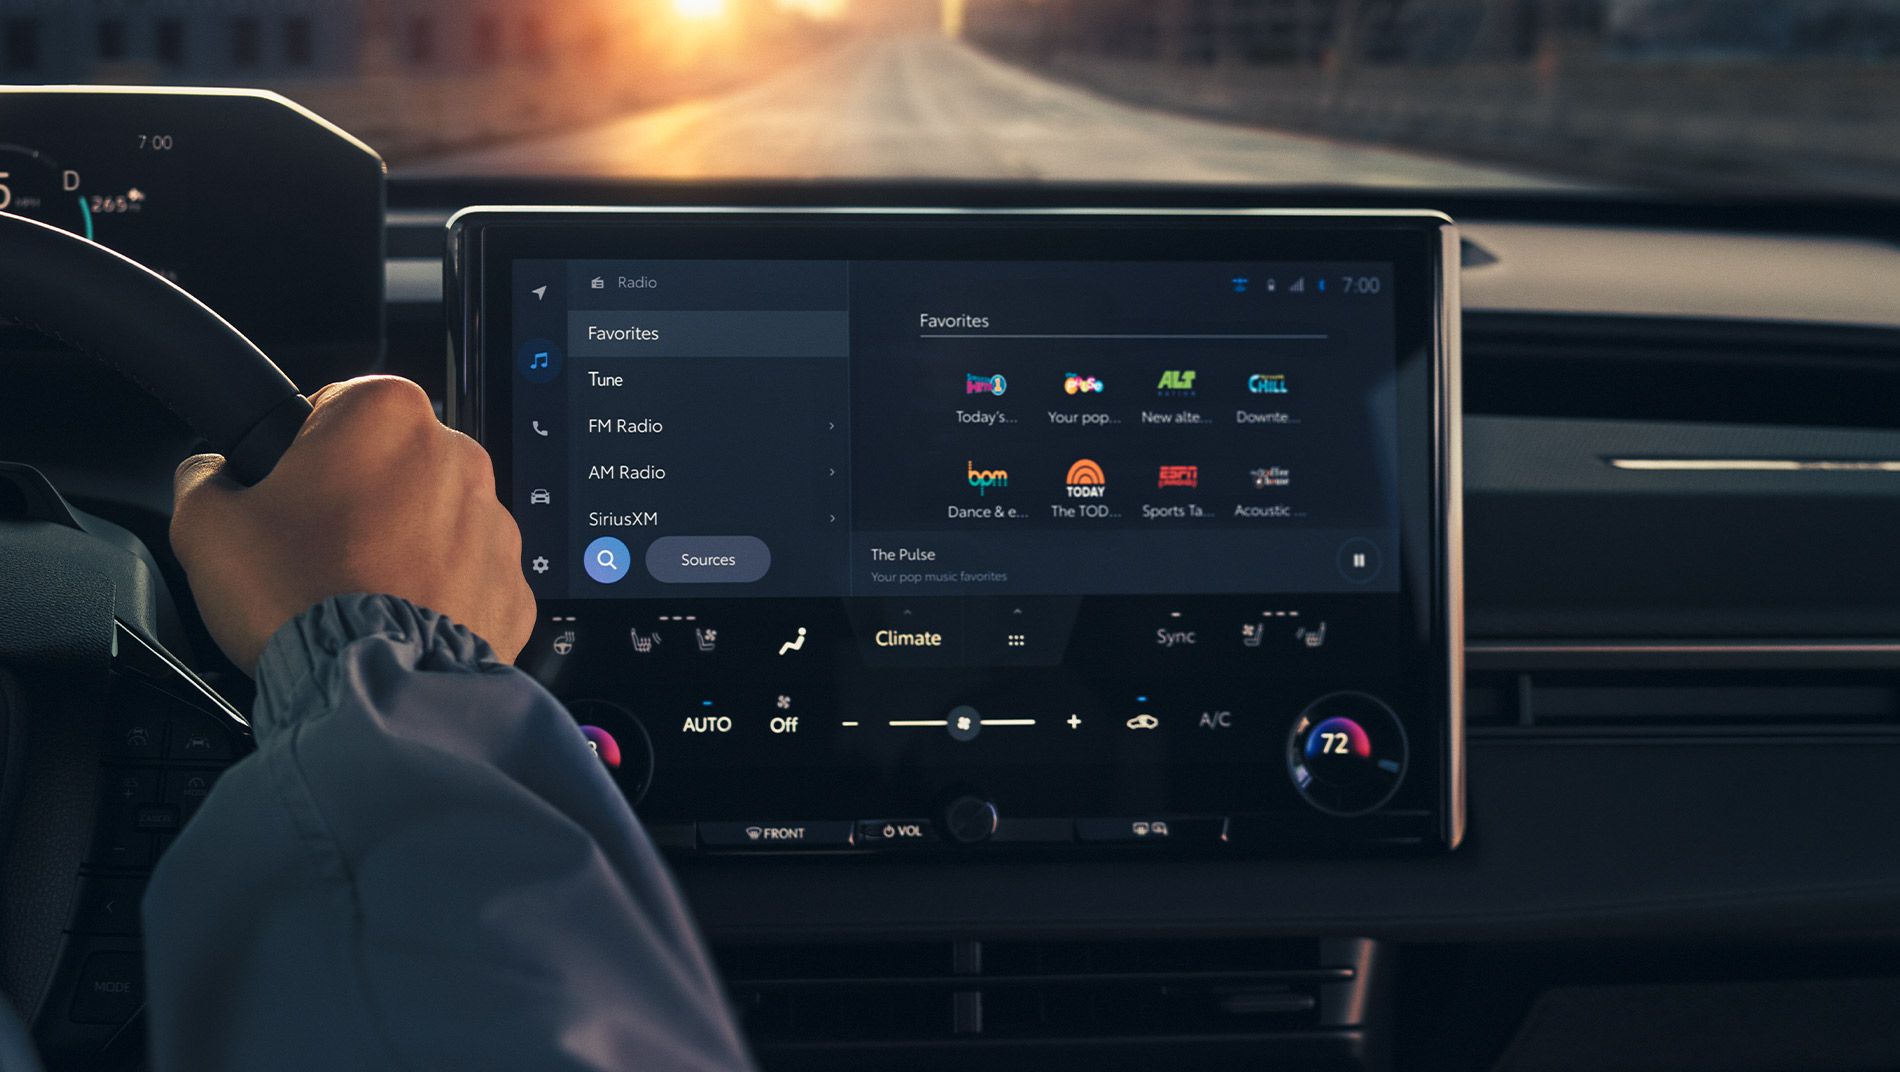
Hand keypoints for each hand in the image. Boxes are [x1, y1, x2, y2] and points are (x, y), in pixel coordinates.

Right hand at [172, 376, 534, 672]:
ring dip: (400, 545)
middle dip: (354, 499)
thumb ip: (204, 475)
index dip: (297, 454)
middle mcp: (458, 456)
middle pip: (389, 465)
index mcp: (387, 413)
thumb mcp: (206, 524)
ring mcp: (496, 524)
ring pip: (434, 521)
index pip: (331, 406)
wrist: (372, 691)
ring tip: (353, 592)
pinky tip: (397, 620)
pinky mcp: (514, 585)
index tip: (287, 496)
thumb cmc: (298, 598)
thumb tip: (213, 472)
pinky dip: (437, 595)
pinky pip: (467, 579)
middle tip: (313, 553)